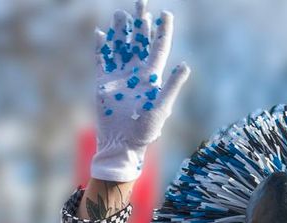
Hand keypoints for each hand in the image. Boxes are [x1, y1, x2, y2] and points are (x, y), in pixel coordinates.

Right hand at [90, 0, 189, 182]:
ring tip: (121, 14)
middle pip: (138, 42)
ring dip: (121, 31)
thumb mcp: (161, 108)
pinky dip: (101, 46)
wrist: (122, 143)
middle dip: (140, 23)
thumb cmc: (145, 130)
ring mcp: (119, 76)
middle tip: (141, 2)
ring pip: (120, 46)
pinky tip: (101, 33)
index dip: (162, 31)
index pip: (158, 48)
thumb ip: (172, 86)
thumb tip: (185, 65)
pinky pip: (101, 59)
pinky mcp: (103, 82)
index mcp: (152, 76)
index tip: (165, 14)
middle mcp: (136, 72)